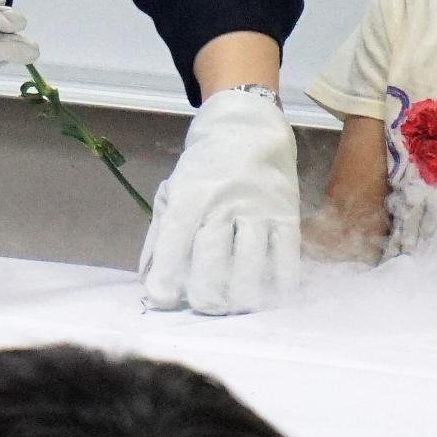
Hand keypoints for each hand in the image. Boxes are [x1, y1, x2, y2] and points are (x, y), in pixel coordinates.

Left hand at [140, 88, 299, 313]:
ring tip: (236, 308)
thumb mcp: (174, 192)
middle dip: (207, 291)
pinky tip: (274, 296)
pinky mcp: (287, 213)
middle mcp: (223, 202)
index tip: (162, 299)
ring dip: (244, 291)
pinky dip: (283, 278)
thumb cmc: (204, 170)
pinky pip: (287, 251)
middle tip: (205, 308)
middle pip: (213, 254)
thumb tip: (149, 282)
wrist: (247, 127)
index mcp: (190, 196)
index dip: (167, 273)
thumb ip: (160, 237)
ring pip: (252, 257)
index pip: (175, 238)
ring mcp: (259, 208)